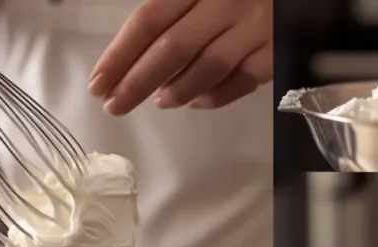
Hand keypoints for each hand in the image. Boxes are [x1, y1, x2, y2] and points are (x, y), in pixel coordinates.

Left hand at [89, 0, 271, 114]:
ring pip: (207, 68)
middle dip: (137, 83)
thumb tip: (129, 55)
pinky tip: (195, 101)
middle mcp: (228, 1)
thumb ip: (170, 8)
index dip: (120, 55)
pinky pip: (242, 81)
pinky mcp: (278, 50)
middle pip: (173, 48)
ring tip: (159, 101)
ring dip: (176, 91)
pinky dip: (214, 97)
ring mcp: (256, 26)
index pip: (150, 19)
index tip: (99, 83)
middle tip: (115, 106)